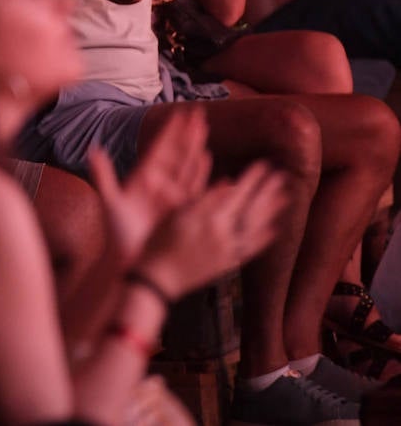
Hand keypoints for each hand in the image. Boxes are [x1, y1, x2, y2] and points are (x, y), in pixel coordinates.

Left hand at [89, 105, 211, 265]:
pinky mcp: (182, 211)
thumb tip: (93, 149)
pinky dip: (201, 173)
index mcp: (142, 178)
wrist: (128, 261)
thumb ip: (103, 175)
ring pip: (187, 167)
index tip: (179, 113)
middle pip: (176, 154)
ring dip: (195, 148)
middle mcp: (159, 184)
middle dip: (187, 133)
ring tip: (204, 128)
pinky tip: (207, 158)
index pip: (159, 149)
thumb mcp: (110, 201)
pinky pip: (194, 188)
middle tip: (198, 112)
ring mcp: (172, 196)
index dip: (170, 132)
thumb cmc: (116, 234)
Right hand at [137, 161, 287, 298]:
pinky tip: (273, 230)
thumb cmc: (159, 242)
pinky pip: (250, 250)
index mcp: (212, 219)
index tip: (265, 165)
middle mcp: (226, 235)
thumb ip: (205, 199)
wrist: (159, 279)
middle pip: (252, 210)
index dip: (252, 179)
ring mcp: (229, 251)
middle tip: (282, 177)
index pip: (238, 194)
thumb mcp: (176, 214)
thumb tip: (229, 183)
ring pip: (255, 228)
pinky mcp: (228, 264)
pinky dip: (262, 240)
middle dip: (266, 192)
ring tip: (285, 198)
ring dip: (270, 212)